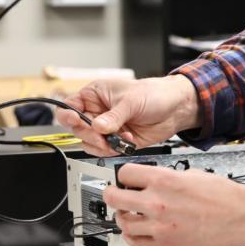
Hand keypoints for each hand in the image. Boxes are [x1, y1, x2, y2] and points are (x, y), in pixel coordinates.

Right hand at [56, 75, 200, 155]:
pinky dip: (113, 150)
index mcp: (95, 95)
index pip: (69, 106)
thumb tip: (97, 127)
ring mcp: (106, 127)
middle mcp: (97, 112)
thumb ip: (113, 116)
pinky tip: (127, 142)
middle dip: (90, 134)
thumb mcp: (132, 101)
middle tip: (104, 135)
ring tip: (119, 138)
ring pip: (89, 143)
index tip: (77, 121)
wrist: (176, 108)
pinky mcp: (116, 141)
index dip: (68, 115)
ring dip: (102, 145)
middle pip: (77, 129)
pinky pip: (104, 151)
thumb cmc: (155, 94)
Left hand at [105, 163, 244, 245]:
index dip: (123, 175)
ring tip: (128, 213)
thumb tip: (156, 179)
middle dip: (112, 194)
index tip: (125, 179)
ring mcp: (158, 225)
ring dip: (122, 216)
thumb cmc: (224, 196)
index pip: (125, 174)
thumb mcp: (194, 174)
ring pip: (122, 222)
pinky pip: (134, 241)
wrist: (239, 217)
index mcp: (164, 179)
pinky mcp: (165, 243)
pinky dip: (130, 236)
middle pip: (114, 198)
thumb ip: (169, 176)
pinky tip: (136, 230)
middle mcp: (156, 202)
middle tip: (115, 193)